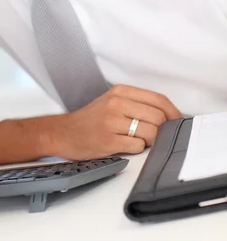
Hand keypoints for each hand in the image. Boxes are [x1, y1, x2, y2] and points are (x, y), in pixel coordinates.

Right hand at [52, 84, 182, 159]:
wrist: (63, 132)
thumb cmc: (91, 119)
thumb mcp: (112, 101)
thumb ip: (137, 104)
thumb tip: (168, 115)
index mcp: (120, 91)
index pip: (158, 99)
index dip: (174, 112)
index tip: (178, 122)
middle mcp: (116, 103)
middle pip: (158, 116)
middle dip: (163, 130)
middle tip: (158, 136)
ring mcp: (111, 121)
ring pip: (150, 132)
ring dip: (150, 141)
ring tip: (139, 141)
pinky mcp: (108, 140)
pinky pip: (137, 146)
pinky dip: (138, 149)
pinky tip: (127, 146)